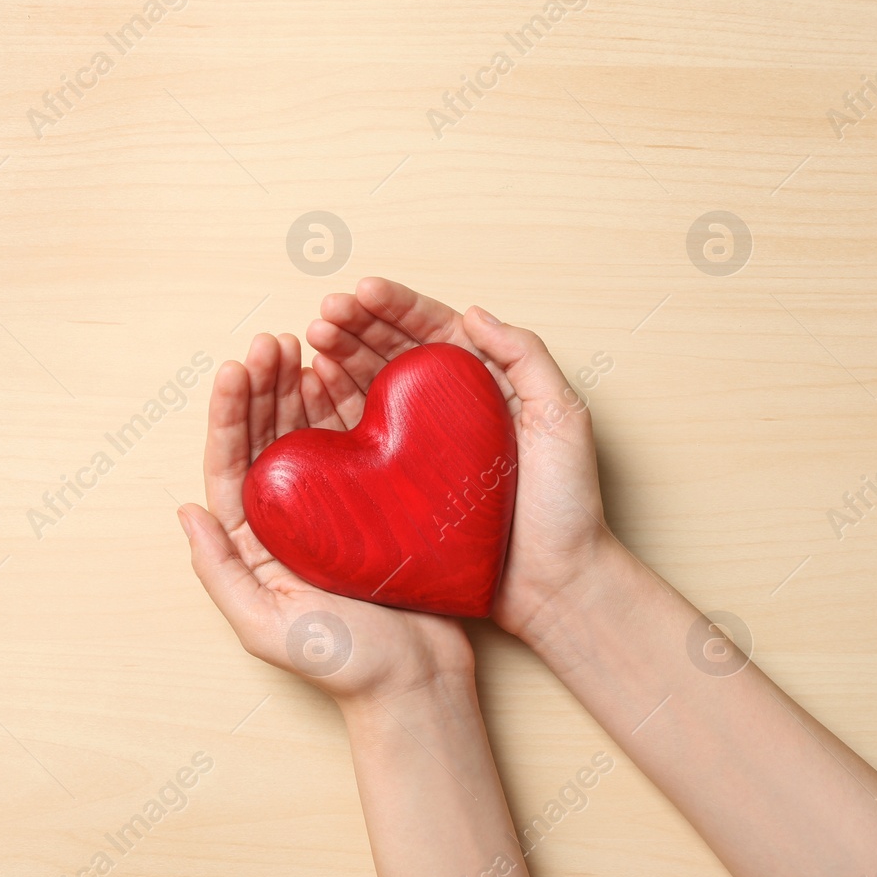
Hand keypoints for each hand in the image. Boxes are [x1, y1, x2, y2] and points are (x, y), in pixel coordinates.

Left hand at [179, 332, 472, 710]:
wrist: (418, 685)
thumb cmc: (344, 665)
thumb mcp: (264, 627)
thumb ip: (220, 572)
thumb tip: (185, 511)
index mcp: (253, 543)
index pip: (230, 464)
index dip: (228, 414)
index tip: (234, 368)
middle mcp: (286, 519)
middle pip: (265, 437)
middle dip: (263, 385)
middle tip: (269, 340)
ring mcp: (330, 508)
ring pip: (306, 432)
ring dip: (299, 387)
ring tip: (300, 343)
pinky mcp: (373, 503)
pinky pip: (352, 443)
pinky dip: (345, 405)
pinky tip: (343, 372)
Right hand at [304, 277, 614, 643]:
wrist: (554, 585)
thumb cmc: (566, 506)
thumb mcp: (563, 418)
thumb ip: (527, 357)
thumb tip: (472, 312)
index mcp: (484, 383)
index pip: (432, 330)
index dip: (394, 307)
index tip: (361, 291)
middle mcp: (446, 409)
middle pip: (392, 351)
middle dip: (354, 326)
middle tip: (324, 315)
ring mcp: (418, 446)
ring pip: (368, 387)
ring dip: (336, 359)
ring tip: (310, 343)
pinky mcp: (397, 483)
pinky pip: (358, 437)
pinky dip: (330, 408)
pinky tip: (310, 389)